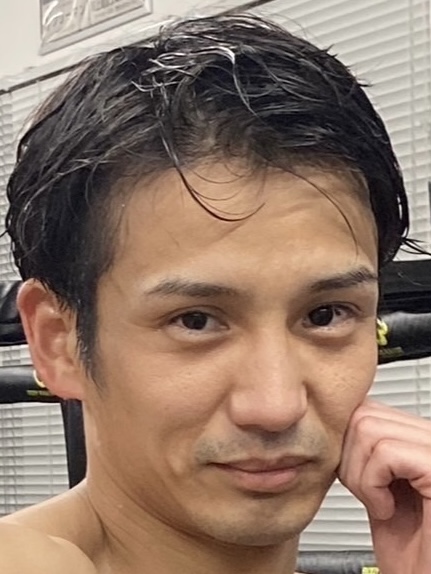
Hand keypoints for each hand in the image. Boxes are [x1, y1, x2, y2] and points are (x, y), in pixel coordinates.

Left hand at [338, 400, 430, 573]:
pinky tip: (387, 510)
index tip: (349, 475)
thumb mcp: (377, 483)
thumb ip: (364, 448)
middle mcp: (429, 436)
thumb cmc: (407, 544)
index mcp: (417, 436)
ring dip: (360, 475)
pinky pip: (386, 453)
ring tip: (381, 503)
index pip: (365, 405)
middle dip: (348, 458)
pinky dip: (372, 486)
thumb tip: (333, 422)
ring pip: (368, 428)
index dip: (344, 441)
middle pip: (362, 412)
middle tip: (368, 494)